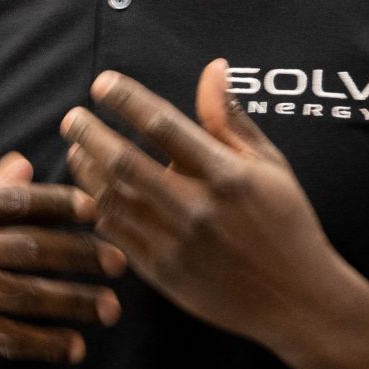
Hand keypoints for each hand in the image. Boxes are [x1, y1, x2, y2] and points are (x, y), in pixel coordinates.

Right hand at [0, 154, 122, 363]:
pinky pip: (4, 338)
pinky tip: (73, 347)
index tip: (99, 209)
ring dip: (72, 304)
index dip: (60, 204)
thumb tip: (27, 165)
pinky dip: (42, 344)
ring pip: (22, 297)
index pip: (12, 200)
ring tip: (109, 308)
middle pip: (26, 248)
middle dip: (79, 255)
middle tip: (120, 263)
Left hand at [60, 62, 346, 351]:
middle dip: (89, 134)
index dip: (127, 100)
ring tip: (76, 148)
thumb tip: (212, 68)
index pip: (163, 125)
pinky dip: (97, 206)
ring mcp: (176, 244)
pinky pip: (114, 233)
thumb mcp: (270, 166)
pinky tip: (90, 189)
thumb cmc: (286, 223)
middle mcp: (198, 209)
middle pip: (124, 162)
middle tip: (72, 118)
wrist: (296, 300)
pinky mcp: (162, 273)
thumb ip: (231, 120)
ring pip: (111, 198)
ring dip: (86, 169)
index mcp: (228, 176)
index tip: (103, 83)